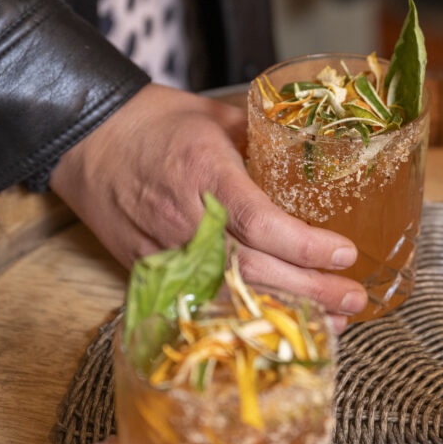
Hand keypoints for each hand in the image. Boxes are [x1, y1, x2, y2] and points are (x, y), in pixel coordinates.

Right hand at [49, 84, 367, 325]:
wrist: (86, 139)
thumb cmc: (153, 122)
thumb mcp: (215, 117)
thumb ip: (263, 141)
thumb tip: (312, 158)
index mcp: (204, 173)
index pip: (260, 222)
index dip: (306, 245)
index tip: (345, 252)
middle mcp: (185, 219)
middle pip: (254, 269)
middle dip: (311, 290)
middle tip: (355, 299)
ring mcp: (165, 251)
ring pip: (231, 295)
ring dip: (286, 313)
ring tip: (334, 323)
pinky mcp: (150, 271)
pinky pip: (204, 303)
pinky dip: (245, 318)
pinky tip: (279, 327)